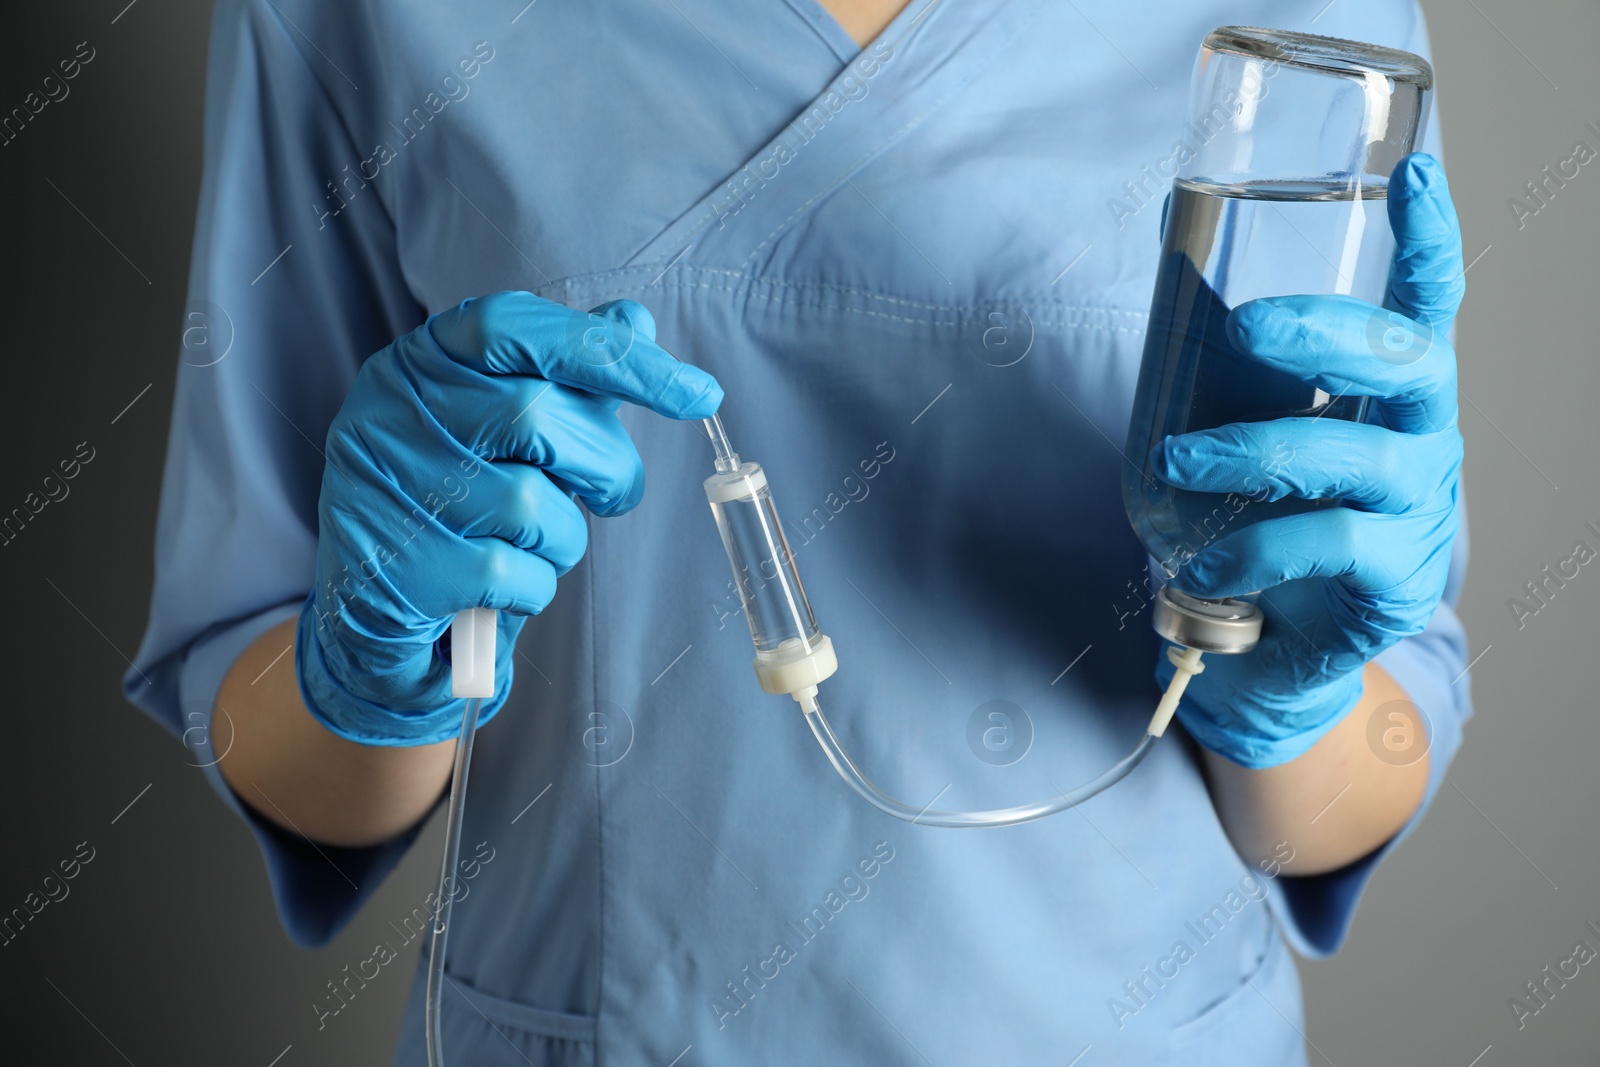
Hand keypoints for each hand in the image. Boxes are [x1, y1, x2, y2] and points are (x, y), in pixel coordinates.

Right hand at [296, 293, 720, 744]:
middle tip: (614, 495)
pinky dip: (530, 588)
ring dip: (563, 539)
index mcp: (418, 363)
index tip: (698, 395)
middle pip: (537, 416)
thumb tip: (633, 320)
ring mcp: (384, 492)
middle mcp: (389, 414)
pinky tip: (502, 591)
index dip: (611, 354)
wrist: (369, 619)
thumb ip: (565, 376)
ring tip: (535, 549)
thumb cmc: (454, 512)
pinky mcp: (395, 570)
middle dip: (605, 465)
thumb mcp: (505, 435)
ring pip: (530, 503)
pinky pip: (509, 573)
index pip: (517, 328)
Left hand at [1151, 154, 1464, 768]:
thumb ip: (1232, 348)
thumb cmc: (1273, 508)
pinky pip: (1325, 550)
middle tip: (1245, 330)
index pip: (1426, 305)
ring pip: (1353, 460)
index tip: (1412, 174)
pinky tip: (1204, 567)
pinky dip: (1252, 552)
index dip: (1428, 240)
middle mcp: (1420, 439)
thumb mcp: (1256, 420)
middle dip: (1326, 335)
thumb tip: (1170, 224)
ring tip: (1175, 462)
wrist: (1284, 636)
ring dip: (1253, 452)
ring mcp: (1416, 511)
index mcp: (1391, 389)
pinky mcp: (1393, 581)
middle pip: (1407, 363)